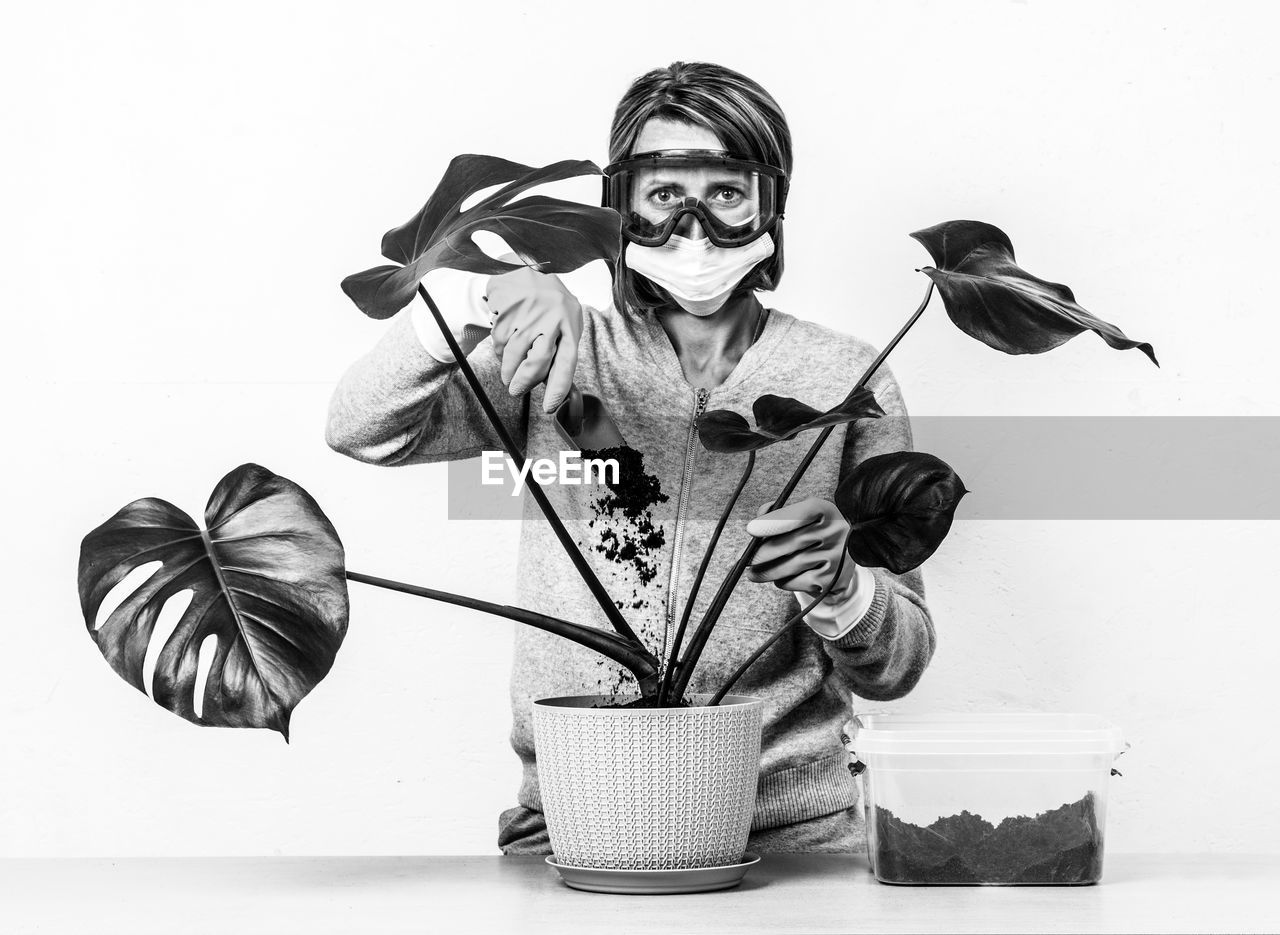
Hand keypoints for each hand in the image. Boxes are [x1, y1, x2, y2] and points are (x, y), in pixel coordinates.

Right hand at [487, 266, 582, 411]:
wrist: (525, 268)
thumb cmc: (548, 304)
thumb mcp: (563, 323)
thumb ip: (558, 351)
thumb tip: (550, 386)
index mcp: (570, 325)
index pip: (566, 363)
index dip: (557, 388)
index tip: (549, 407)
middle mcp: (552, 318)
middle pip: (537, 362)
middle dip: (523, 382)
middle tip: (515, 391)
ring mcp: (529, 312)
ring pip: (514, 354)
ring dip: (507, 369)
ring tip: (507, 372)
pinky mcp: (508, 306)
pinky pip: (500, 340)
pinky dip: (499, 349)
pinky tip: (504, 341)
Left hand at [744, 497, 856, 598]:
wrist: (842, 558)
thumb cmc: (812, 532)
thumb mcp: (801, 517)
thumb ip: (777, 513)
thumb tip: (759, 520)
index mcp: (826, 510)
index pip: (800, 514)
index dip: (775, 522)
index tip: (751, 529)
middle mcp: (836, 532)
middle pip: (792, 543)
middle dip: (761, 553)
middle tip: (742, 559)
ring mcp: (836, 557)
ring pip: (791, 566)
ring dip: (767, 571)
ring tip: (752, 573)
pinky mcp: (833, 580)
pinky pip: (798, 582)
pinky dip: (783, 582)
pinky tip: (779, 578)